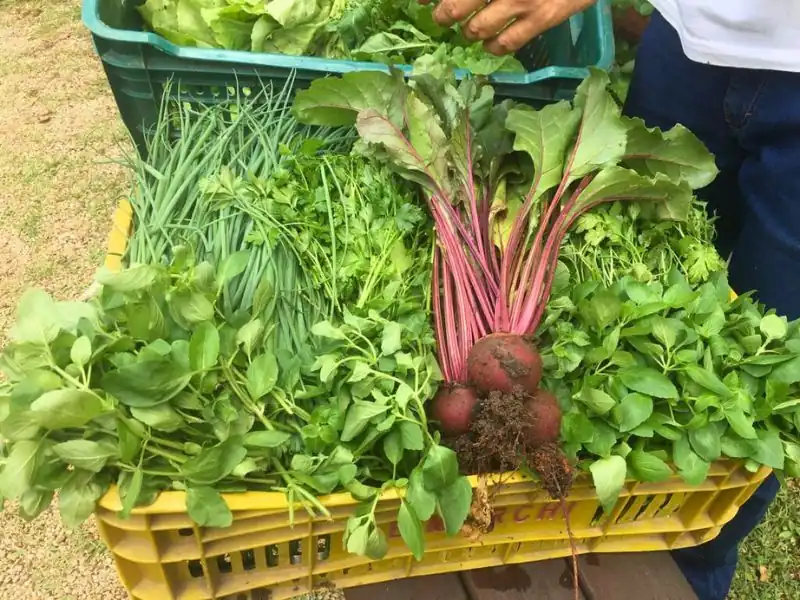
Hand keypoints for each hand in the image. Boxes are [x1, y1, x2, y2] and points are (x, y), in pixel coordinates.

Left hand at [428, 0, 594, 55]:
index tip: (419, 1)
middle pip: (456, 6)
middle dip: (444, 14)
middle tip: (442, 17)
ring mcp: (522, 1)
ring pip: (477, 28)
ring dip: (469, 31)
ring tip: (470, 30)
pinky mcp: (542, 18)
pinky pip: (506, 43)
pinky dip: (493, 47)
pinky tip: (491, 44)